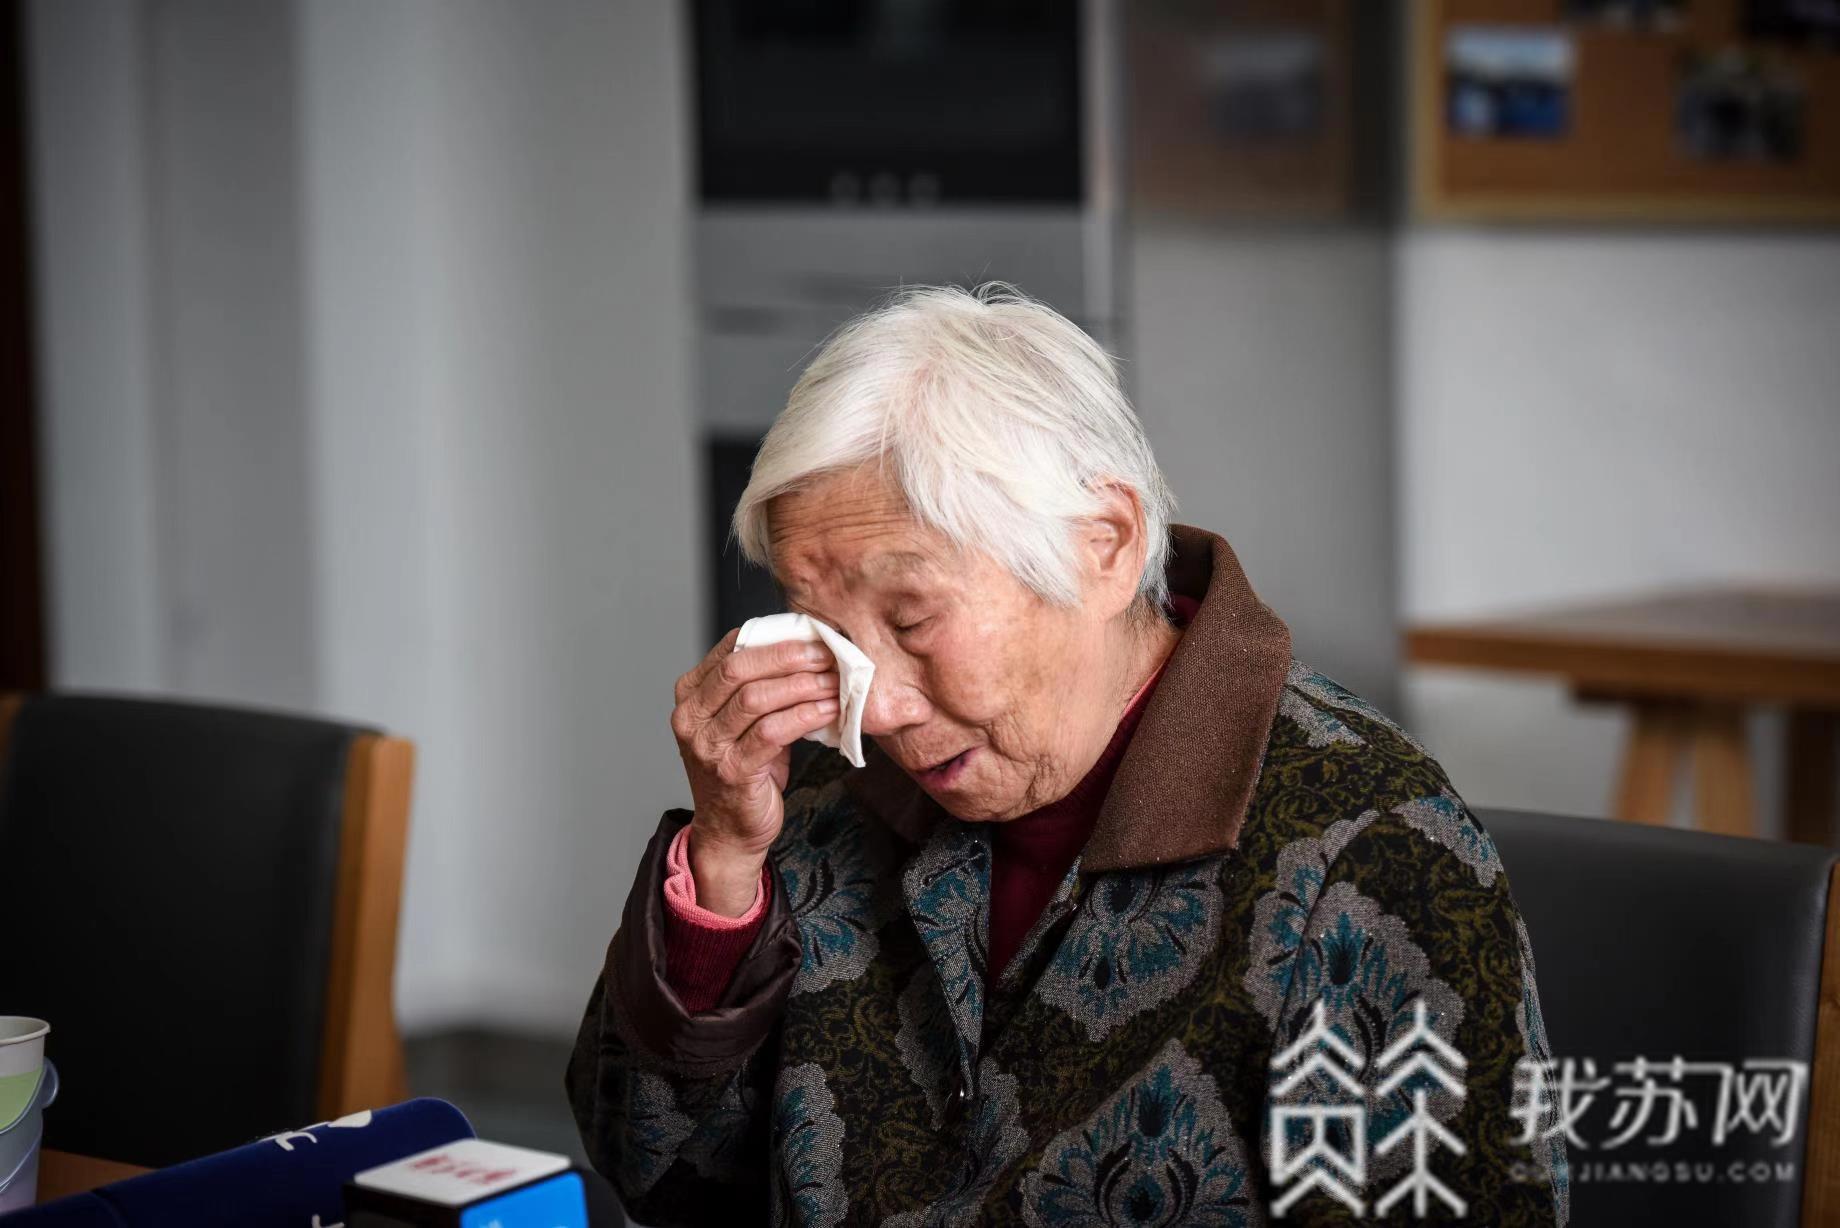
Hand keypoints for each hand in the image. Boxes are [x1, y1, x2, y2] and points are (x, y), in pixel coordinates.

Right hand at [671, 629, 838, 914]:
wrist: (729, 831)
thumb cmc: (743, 772)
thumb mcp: (742, 723)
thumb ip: (760, 689)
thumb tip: (809, 654)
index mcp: (691, 696)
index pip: (731, 650)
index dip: (774, 638)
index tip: (811, 634)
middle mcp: (691, 718)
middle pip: (741, 669)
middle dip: (790, 656)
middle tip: (828, 652)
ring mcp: (708, 746)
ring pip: (757, 698)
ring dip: (803, 685)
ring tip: (835, 680)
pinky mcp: (732, 771)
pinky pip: (773, 732)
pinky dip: (805, 715)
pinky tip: (829, 709)